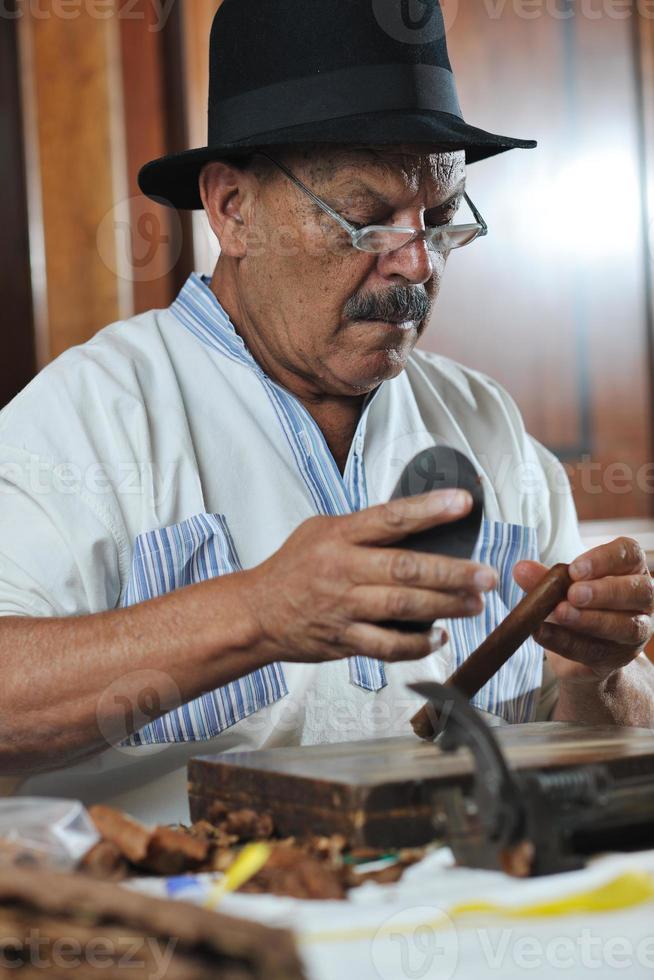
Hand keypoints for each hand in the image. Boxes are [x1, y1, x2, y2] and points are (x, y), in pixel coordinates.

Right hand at [244, 489, 497, 664]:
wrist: (257, 613)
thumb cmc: (294, 568)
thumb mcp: (321, 530)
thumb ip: (363, 527)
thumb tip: (417, 521)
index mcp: (339, 536)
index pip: (390, 518)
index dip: (429, 509)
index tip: (463, 503)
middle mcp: (342, 570)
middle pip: (405, 569)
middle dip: (452, 572)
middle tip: (487, 574)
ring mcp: (343, 608)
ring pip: (402, 608)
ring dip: (445, 607)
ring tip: (475, 604)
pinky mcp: (343, 640)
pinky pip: (387, 646)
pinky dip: (417, 645)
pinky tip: (439, 637)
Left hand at [513, 537, 653, 685]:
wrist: (578, 650)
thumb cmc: (574, 605)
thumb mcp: (558, 588)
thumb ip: (544, 578)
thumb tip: (520, 569)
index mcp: (630, 570)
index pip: (630, 554)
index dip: (605, 559)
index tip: (575, 568)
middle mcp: (641, 600)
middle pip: (638, 591)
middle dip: (604, 591)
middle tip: (572, 593)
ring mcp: (634, 632)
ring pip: (625, 626)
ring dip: (590, 620)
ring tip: (559, 613)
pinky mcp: (617, 659)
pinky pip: (595, 651)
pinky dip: (566, 642)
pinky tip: (543, 633)